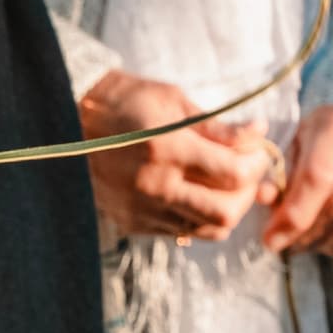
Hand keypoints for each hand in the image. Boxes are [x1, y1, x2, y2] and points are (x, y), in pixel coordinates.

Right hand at [80, 71, 271, 242]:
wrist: (72, 119)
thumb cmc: (127, 101)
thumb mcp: (175, 101)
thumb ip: (219, 126)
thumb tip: (258, 134)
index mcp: (166, 148)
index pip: (233, 173)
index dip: (258, 163)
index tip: (260, 151)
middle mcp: (154, 185)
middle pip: (226, 212)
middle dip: (248, 193)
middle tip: (248, 173)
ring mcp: (142, 209)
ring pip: (208, 229)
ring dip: (228, 210)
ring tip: (227, 187)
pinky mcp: (133, 222)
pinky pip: (182, 231)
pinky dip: (199, 216)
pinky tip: (197, 193)